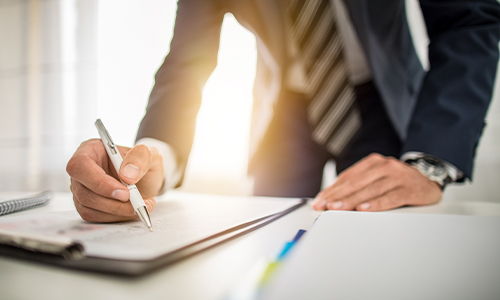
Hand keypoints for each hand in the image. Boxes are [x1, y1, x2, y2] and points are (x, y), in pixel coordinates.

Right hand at [66, 139, 163, 221]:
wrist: (146, 179)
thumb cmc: (143, 163)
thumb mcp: (148, 154)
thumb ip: (140, 158)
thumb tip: (127, 175)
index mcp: (90, 150)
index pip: (80, 166)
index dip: (99, 182)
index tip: (124, 193)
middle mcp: (82, 171)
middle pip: (84, 192)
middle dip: (113, 202)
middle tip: (137, 203)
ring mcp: (82, 190)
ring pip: (88, 208)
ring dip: (117, 211)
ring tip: (141, 205)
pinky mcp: (87, 206)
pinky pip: (95, 217)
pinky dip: (116, 217)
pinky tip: (133, 210)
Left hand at [311, 153, 441, 211]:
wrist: (429, 179)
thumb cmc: (397, 181)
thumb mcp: (377, 177)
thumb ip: (358, 185)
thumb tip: (332, 198)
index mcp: (373, 162)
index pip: (347, 177)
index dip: (332, 190)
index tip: (319, 201)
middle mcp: (385, 166)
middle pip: (356, 183)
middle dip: (337, 196)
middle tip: (324, 206)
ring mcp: (398, 176)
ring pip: (370, 190)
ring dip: (351, 201)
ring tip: (337, 208)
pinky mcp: (410, 189)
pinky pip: (390, 197)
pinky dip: (376, 204)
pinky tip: (364, 209)